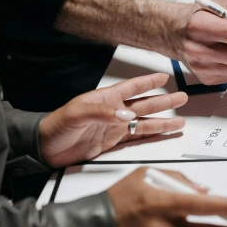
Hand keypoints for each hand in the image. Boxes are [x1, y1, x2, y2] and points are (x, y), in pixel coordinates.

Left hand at [39, 73, 186, 167]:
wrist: (45, 149)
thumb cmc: (55, 127)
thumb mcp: (77, 114)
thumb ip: (103, 113)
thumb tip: (127, 115)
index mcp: (105, 100)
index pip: (131, 88)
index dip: (148, 82)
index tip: (163, 77)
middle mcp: (113, 112)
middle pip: (144, 105)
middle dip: (164, 101)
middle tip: (181, 98)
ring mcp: (114, 128)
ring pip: (144, 123)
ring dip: (162, 122)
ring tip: (180, 121)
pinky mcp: (113, 144)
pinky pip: (137, 139)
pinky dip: (152, 137)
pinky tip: (162, 136)